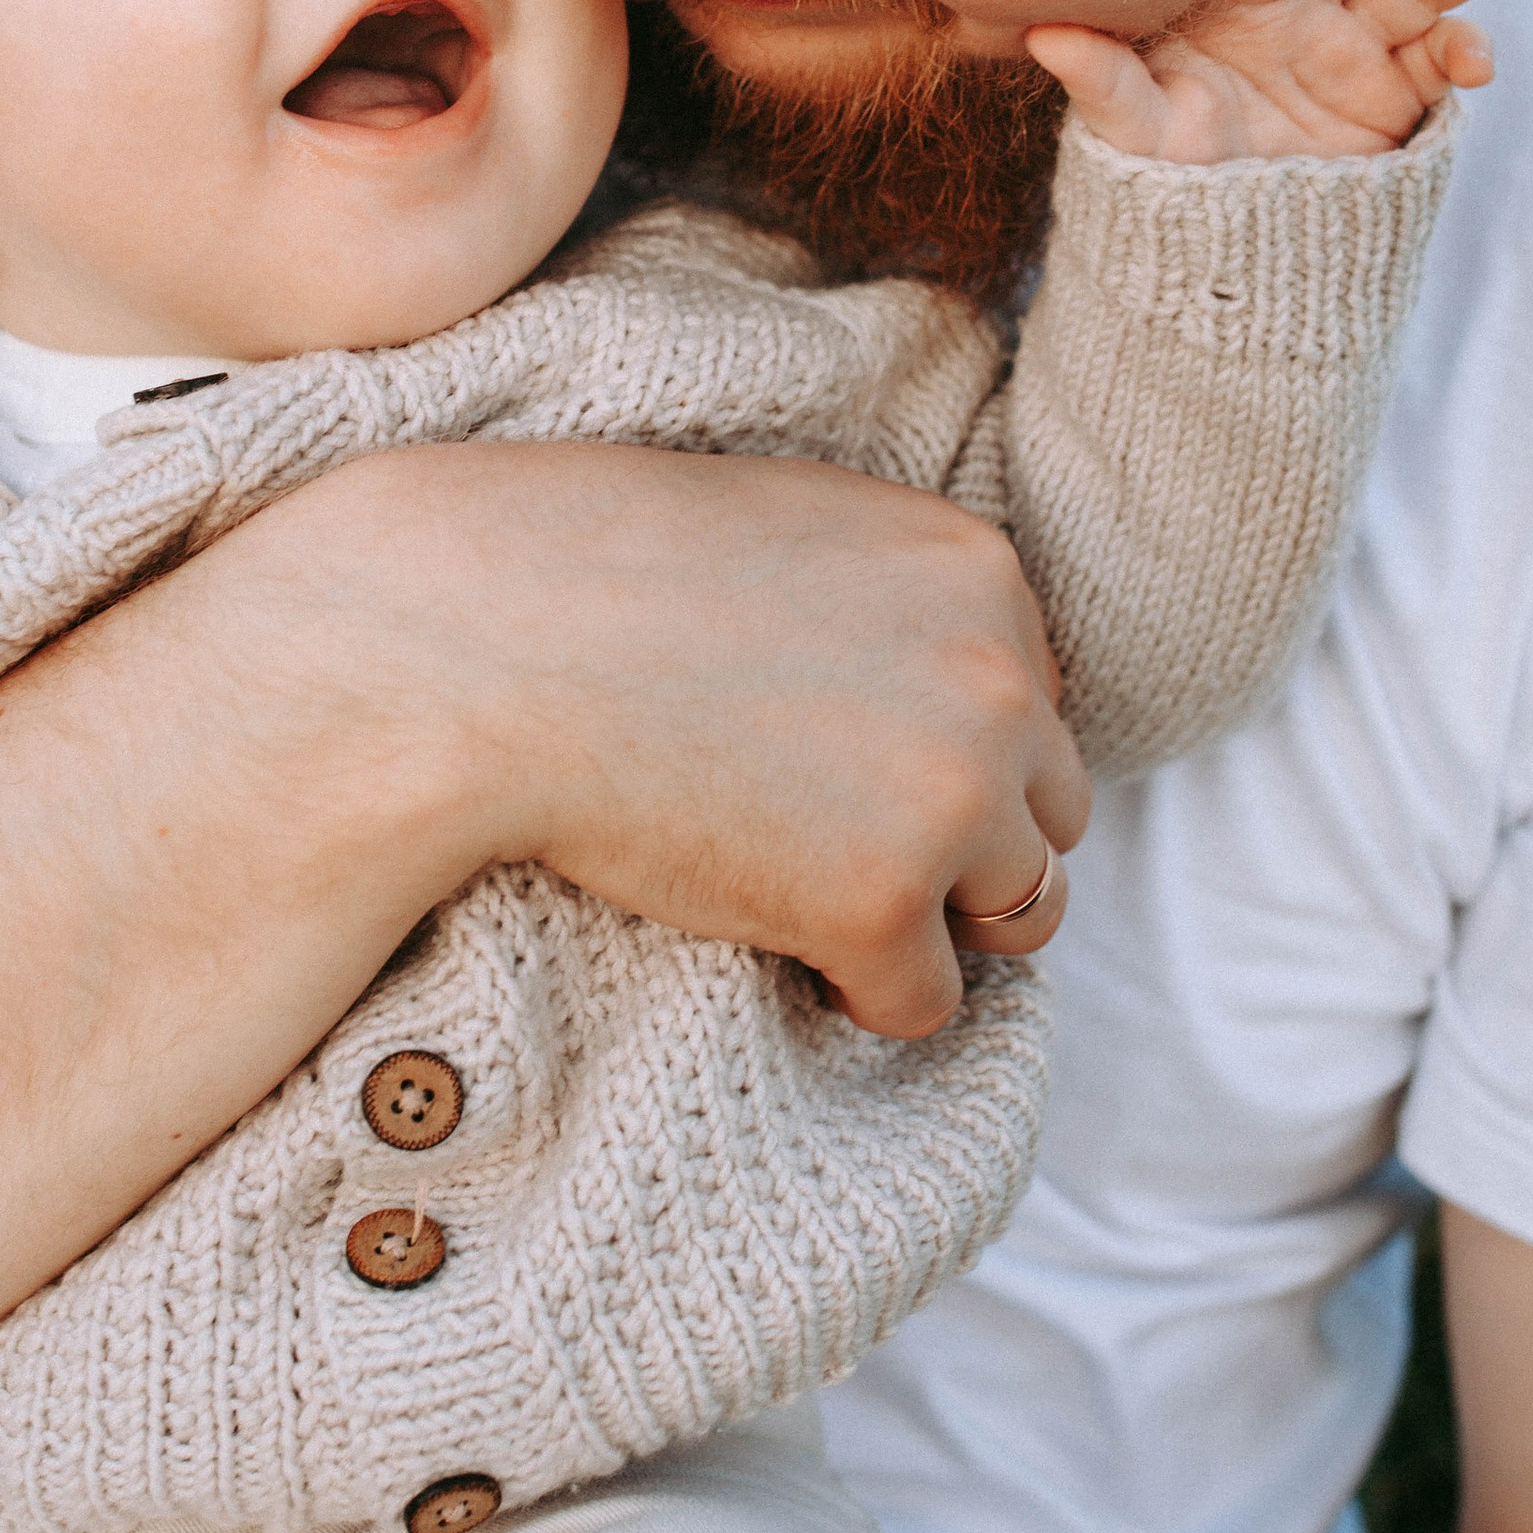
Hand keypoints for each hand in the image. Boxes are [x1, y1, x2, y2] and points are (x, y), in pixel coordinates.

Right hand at [273, 438, 1090, 1042]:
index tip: (854, 767)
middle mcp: (999, 679)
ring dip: (937, 923)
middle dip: (967, 843)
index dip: (949, 749)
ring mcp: (952, 796)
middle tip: (839, 850)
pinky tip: (780, 951)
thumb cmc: (595, 576)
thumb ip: (893, 598)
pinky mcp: (880, 904)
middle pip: (1053, 809)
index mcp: (981, 570)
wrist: (479, 645)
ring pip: (1024, 910)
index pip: (1035, 698)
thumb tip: (952, 686)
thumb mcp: (790, 531)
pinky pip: (926, 1001)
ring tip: (820, 908)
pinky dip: (861, 994)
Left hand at [1028, 0, 1532, 160]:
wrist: (1211, 251)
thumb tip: (1045, 34)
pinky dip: (1464, 57)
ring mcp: (1353, 44)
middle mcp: (1301, 0)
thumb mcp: (1130, 129)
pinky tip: (1478, 62)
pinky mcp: (1392, 95)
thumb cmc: (1157, 178)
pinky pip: (1439, 64)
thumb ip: (1102, 80)